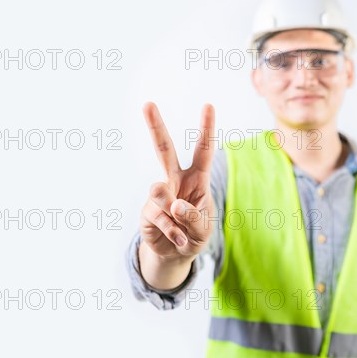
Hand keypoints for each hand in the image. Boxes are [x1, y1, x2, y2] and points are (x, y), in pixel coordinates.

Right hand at [139, 102, 215, 259]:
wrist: (176, 253)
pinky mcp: (147, 210)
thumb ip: (193, 217)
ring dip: (174, 214)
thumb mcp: (203, 228)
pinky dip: (172, 231)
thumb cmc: (195, 233)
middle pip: (164, 149)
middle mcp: (176, 180)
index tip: (208, 105)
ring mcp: (159, 194)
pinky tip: (179, 239)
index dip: (206, 129)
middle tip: (147, 103)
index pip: (203, 150)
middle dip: (156, 126)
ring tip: (183, 230)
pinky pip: (159, 217)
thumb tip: (174, 204)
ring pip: (160, 191)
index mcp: (197, 178)